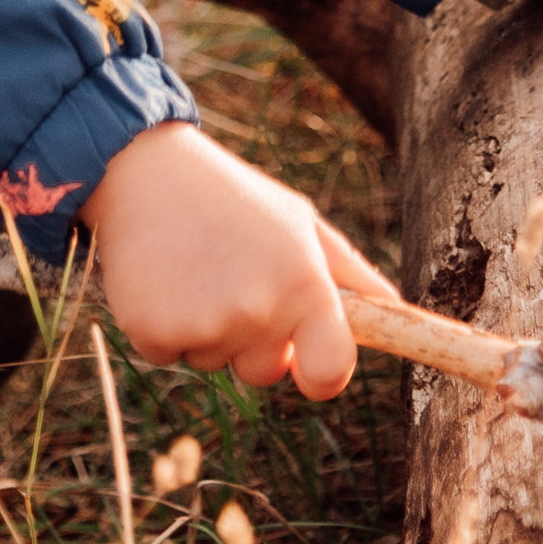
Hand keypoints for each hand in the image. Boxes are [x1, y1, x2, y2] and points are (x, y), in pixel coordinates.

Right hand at [80, 122, 392, 399]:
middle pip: (263, 370)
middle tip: (228, 273)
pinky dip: (162, 325)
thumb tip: (398, 311)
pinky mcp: (154, 332)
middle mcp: (260, 310)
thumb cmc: (233, 197)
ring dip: (203, 325)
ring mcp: (206, 324)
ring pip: (213, 360)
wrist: (144, 169)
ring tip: (192, 266)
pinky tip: (160, 276)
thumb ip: (351, 274)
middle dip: (249, 336)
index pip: (332, 370)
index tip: (303, 364)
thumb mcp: (300, 222)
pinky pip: (169, 354)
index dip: (320, 375)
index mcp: (305, 284)